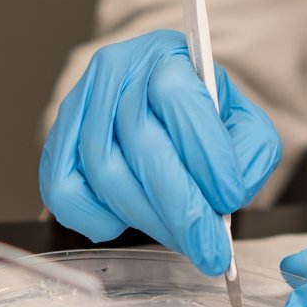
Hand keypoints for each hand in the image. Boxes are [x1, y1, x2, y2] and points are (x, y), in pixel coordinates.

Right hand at [41, 30, 281, 275]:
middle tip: (209, 250)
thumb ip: (249, 151)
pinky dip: (99, 218)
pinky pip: (64, 191)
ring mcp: (79, 106)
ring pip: (105, 172)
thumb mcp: (240, 121)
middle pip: (141, 143)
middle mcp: (117, 71)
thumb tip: (229, 198)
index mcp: (168, 56)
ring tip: (181, 239)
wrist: (156, 108)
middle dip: (181, 208)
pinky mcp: (56, 143)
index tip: (229, 199)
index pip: (179, 99)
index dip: (205, 156)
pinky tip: (129, 221)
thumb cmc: (200, 120)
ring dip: (148, 219)